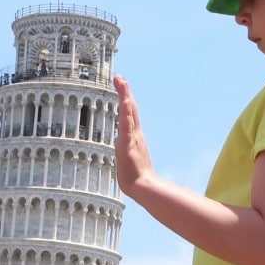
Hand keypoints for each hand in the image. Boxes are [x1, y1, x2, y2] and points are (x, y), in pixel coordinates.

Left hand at [114, 75, 153, 196]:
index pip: (129, 114)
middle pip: (130, 109)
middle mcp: (134, 134)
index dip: (125, 99)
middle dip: (124, 92)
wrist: (144, 187)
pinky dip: (127, 114)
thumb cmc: (136, 177)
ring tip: (122, 82)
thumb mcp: (128, 159)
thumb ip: (126, 150)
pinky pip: (127, 127)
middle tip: (120, 77)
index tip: (122, 85)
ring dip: (125, 97)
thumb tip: (123, 148)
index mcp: (133, 136)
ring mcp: (132, 139)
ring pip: (129, 114)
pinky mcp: (129, 145)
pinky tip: (126, 103)